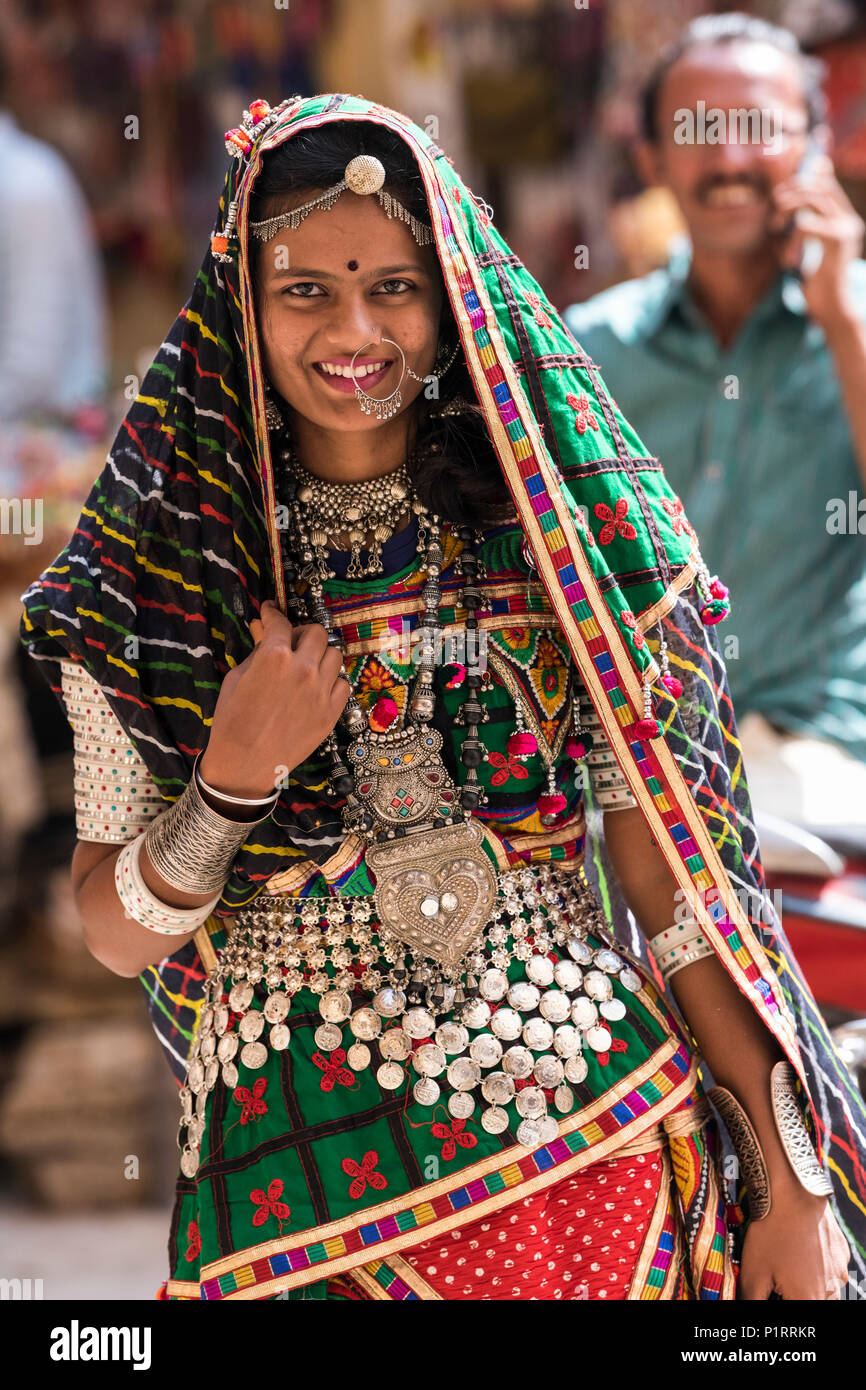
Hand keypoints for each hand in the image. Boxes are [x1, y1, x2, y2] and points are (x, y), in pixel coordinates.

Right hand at [200, 601, 349, 798]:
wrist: (244, 764)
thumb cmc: (232, 721)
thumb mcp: (236, 679)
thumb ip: (256, 651)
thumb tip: (263, 630)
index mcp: (274, 657)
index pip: (281, 623)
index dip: (273, 613)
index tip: (271, 612)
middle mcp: (303, 669)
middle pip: (317, 633)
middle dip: (302, 634)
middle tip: (292, 643)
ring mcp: (321, 691)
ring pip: (335, 655)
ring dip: (320, 655)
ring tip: (306, 666)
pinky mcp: (331, 712)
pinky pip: (343, 683)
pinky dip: (332, 681)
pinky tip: (317, 688)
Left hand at [738, 1185, 849, 1299]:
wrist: (793, 1193)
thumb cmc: (771, 1232)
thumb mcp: (753, 1273)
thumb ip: (752, 1300)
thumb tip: (745, 1308)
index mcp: (808, 1300)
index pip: (796, 1318)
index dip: (778, 1304)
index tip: (769, 1294)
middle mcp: (831, 1290)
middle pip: (813, 1304)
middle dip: (794, 1297)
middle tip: (776, 1285)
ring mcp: (839, 1271)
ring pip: (825, 1291)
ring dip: (808, 1287)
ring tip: (786, 1266)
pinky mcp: (841, 1253)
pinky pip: (831, 1270)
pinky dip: (816, 1268)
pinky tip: (798, 1250)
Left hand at [770, 165, 864, 330]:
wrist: (831, 310)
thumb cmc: (816, 285)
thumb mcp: (806, 252)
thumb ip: (802, 228)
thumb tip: (787, 207)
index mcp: (845, 221)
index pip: (828, 186)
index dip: (808, 177)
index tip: (786, 185)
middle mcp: (849, 221)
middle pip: (819, 187)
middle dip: (792, 191)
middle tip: (774, 205)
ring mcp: (846, 229)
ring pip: (813, 199)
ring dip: (788, 209)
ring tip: (774, 227)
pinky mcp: (837, 241)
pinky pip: (806, 224)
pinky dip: (790, 238)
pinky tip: (788, 259)